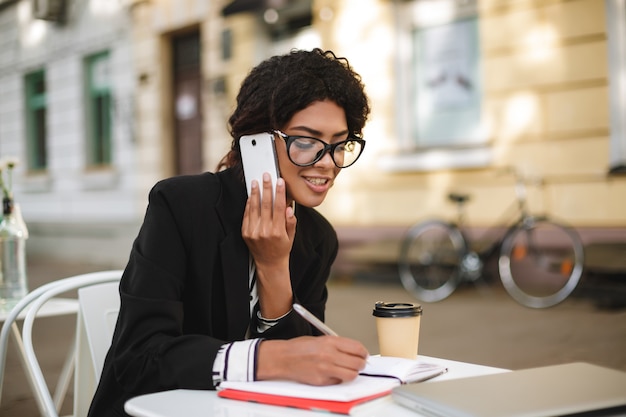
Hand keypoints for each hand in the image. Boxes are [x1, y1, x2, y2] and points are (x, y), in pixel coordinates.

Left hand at [242, 173, 296, 317]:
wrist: (269, 263)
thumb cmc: (282, 248)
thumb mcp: (291, 236)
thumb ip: (291, 222)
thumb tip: (290, 209)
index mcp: (278, 231)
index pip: (279, 207)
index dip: (279, 193)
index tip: (280, 182)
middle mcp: (265, 231)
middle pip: (265, 204)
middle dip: (266, 188)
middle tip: (266, 176)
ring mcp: (254, 232)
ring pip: (254, 208)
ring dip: (255, 193)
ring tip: (256, 181)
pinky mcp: (246, 233)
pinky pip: (247, 215)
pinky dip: (249, 204)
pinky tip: (251, 195)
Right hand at [256, 336, 368, 385]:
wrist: (283, 358)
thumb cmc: (299, 348)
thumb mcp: (320, 339)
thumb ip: (337, 344)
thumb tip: (353, 351)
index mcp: (330, 341)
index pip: (357, 348)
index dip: (363, 352)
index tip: (364, 354)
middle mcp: (329, 355)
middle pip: (357, 363)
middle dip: (361, 364)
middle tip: (359, 363)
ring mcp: (326, 369)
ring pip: (351, 375)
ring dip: (352, 373)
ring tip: (348, 370)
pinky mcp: (322, 380)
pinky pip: (338, 382)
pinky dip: (339, 379)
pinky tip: (333, 374)